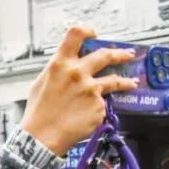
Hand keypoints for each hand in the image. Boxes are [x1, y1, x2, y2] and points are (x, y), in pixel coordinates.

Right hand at [21, 26, 138, 155]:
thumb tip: (67, 66)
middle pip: (106, 54)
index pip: (76, 34)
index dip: (87, 31)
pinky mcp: (99, 106)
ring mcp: (91, 90)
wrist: (42, 137)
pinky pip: (103, 104)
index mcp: (60, 64)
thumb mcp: (40, 83)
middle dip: (120, 53)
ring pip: (115, 81)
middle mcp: (78, 73)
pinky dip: (100, 108)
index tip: (94, 34)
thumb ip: (57, 71)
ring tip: (131, 82)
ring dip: (125, 80)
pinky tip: (92, 114)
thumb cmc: (37, 113)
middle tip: (128, 54)